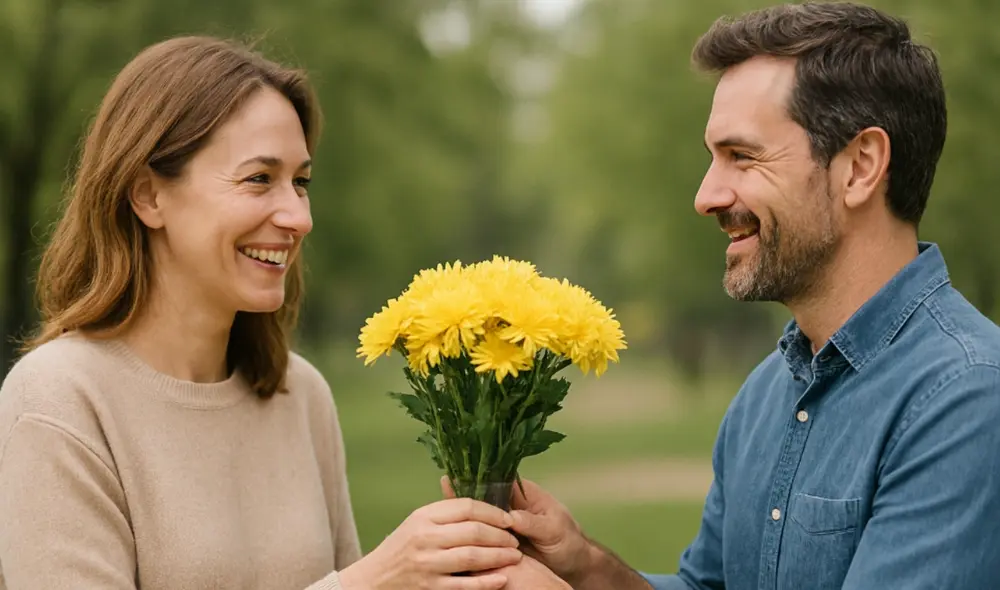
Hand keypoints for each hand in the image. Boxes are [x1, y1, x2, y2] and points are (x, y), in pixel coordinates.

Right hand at [338, 498, 521, 589]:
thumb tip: (479, 498)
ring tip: (514, 556)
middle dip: (501, 535)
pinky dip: (487, 582)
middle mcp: (425, 538)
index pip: (467, 507)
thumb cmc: (401, 547)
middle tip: (515, 539)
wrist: (374, 579)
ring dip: (499, 556)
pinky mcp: (430, 588)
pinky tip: (502, 578)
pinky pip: (465, 584)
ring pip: (472, 556)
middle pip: (474, 531)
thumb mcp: (417, 521)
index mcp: (424, 516)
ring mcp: (428, 564)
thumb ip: (445, 512)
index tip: (509, 518)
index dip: (493, 512)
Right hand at [441, 477, 589, 583]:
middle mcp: (507, 507)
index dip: (477, 478)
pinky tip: (447, 537)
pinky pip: (478, 539)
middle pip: (481, 497)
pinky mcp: (496, 544)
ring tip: (437, 513)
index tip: (456, 478)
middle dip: (463, 496)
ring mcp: (500, 526)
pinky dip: (465, 538)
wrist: (572, 566)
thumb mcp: (554, 530)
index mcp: (522, 494)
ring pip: (475, 517)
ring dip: (460, 517)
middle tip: (443, 492)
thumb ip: (533, 523)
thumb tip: (511, 518)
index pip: (497, 481)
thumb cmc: (567, 542)